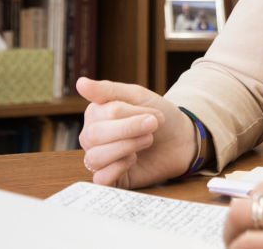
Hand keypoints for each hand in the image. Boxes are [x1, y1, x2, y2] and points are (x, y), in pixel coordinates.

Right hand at [76, 77, 195, 188]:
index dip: (130, 113)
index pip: (102, 114)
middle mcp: (92, 137)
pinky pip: (100, 179)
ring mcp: (99, 159)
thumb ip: (108, 90)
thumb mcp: (138, 96)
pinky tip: (133, 159)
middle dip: (129, 129)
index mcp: (95, 115)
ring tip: (147, 140)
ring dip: (126, 147)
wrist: (181, 140)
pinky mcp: (111, 178)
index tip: (153, 113)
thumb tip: (80, 83)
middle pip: (95, 135)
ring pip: (95, 157)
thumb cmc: (158, 116)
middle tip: (152, 125)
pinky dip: (118, 168)